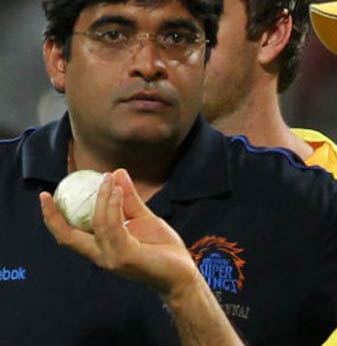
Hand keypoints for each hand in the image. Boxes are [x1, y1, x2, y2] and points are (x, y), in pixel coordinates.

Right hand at [40, 168, 199, 299]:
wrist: (182, 271)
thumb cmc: (162, 248)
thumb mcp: (143, 218)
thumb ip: (129, 199)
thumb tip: (117, 173)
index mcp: (101, 248)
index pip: (69, 235)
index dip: (53, 218)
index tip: (46, 196)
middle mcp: (101, 256)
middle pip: (67, 237)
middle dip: (54, 216)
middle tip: (50, 192)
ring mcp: (113, 257)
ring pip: (98, 224)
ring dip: (102, 198)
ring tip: (108, 179)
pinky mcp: (127, 256)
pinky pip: (115, 227)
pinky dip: (114, 206)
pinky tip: (118, 191)